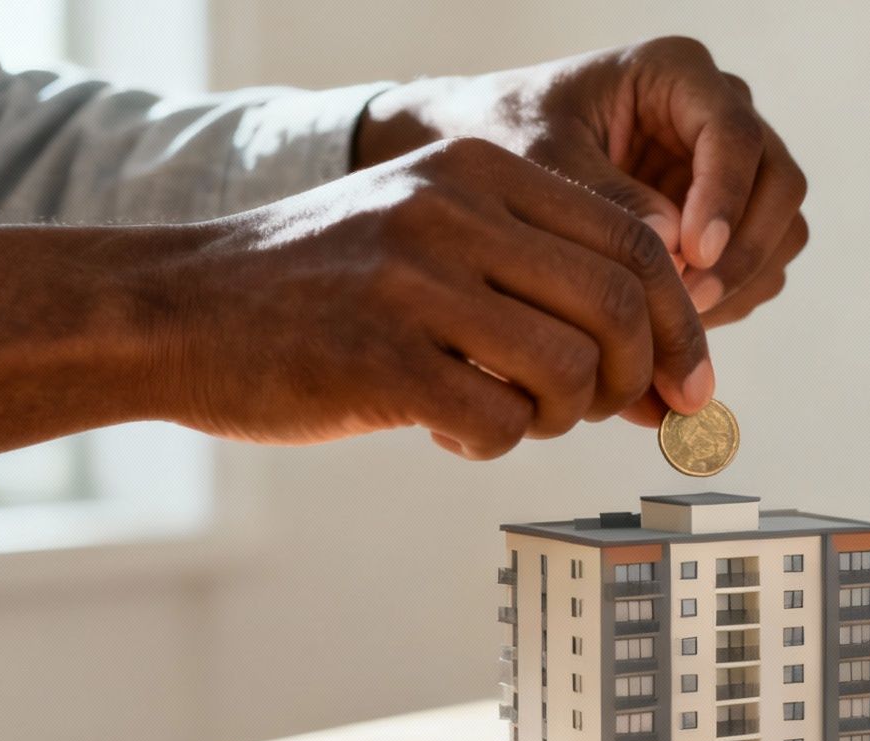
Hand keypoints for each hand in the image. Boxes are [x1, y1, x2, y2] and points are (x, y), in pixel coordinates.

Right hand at [160, 138, 709, 457]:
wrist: (179, 308)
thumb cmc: (330, 287)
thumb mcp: (436, 239)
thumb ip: (545, 281)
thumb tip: (670, 378)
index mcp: (480, 170)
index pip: (636, 243)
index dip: (681, 324)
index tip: (690, 384)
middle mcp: (452, 212)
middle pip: (618, 308)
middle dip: (633, 377)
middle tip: (606, 409)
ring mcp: (413, 283)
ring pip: (569, 371)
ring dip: (561, 415)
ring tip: (512, 411)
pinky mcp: (378, 358)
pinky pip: (499, 423)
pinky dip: (494, 442)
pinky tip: (450, 427)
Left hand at [357, 37, 806, 327]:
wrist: (488, 153)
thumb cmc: (508, 133)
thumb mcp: (543, 160)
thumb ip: (607, 200)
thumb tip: (676, 251)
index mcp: (679, 73)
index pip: (736, 135)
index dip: (727, 199)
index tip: (696, 254)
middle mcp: (721, 113)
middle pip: (780, 185)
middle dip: (743, 252)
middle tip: (687, 303)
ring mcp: (734, 169)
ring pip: (783, 230)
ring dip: (741, 283)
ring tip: (675, 319)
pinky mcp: (730, 218)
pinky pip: (762, 265)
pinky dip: (731, 299)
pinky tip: (675, 319)